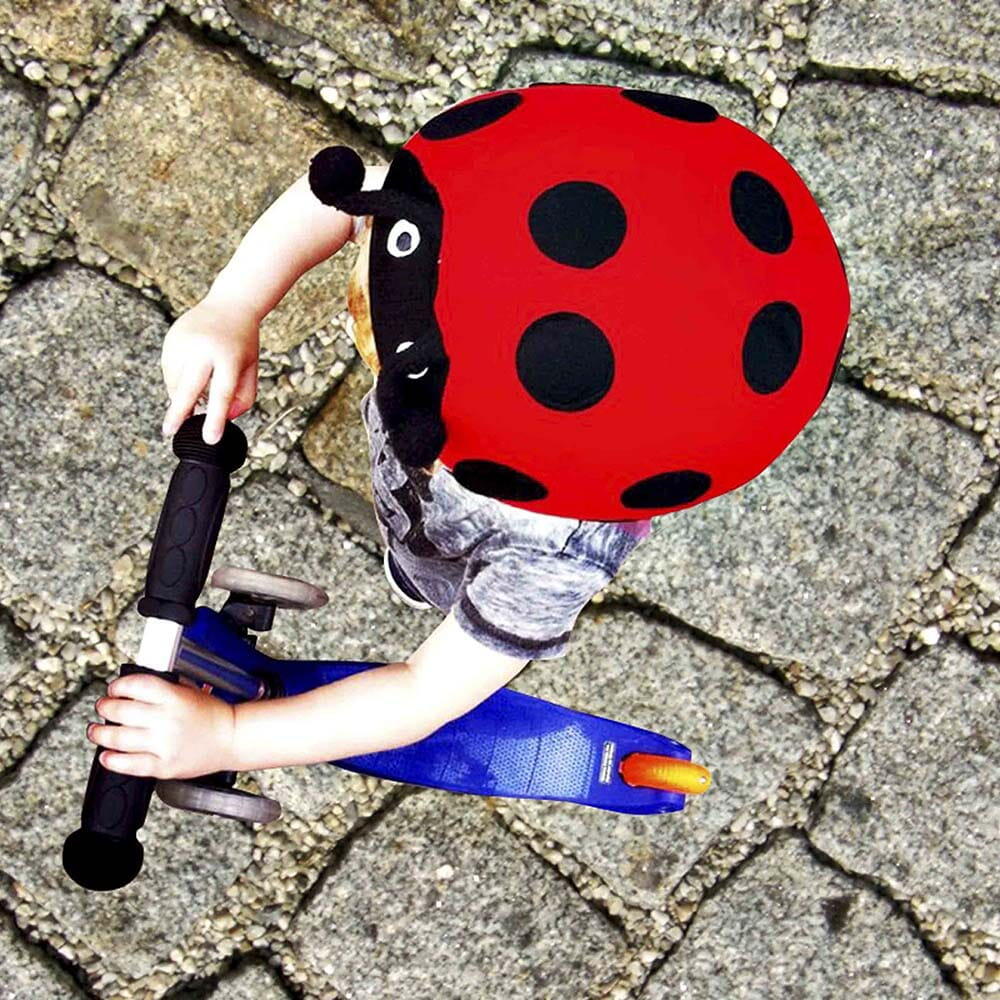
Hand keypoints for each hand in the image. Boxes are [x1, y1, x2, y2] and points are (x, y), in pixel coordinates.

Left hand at [88, 672, 235, 779]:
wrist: (232, 738)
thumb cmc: (213, 714)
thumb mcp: (190, 690)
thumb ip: (164, 687)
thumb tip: (132, 688)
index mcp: (174, 697)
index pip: (134, 686)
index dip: (117, 686)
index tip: (113, 689)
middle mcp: (166, 719)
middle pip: (121, 710)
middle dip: (105, 707)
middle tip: (103, 707)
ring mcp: (164, 744)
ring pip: (119, 738)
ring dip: (101, 733)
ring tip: (96, 731)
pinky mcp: (164, 765)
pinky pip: (130, 764)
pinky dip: (113, 760)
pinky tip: (106, 755)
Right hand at [161, 296, 259, 444]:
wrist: (229, 305)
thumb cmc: (242, 343)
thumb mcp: (251, 368)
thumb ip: (243, 396)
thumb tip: (223, 418)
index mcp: (229, 357)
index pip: (222, 393)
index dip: (215, 418)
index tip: (210, 438)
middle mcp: (204, 349)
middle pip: (189, 387)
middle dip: (179, 412)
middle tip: (169, 432)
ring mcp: (184, 343)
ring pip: (176, 382)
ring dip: (183, 396)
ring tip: (198, 390)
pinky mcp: (171, 340)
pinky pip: (169, 372)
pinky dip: (177, 381)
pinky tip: (192, 373)